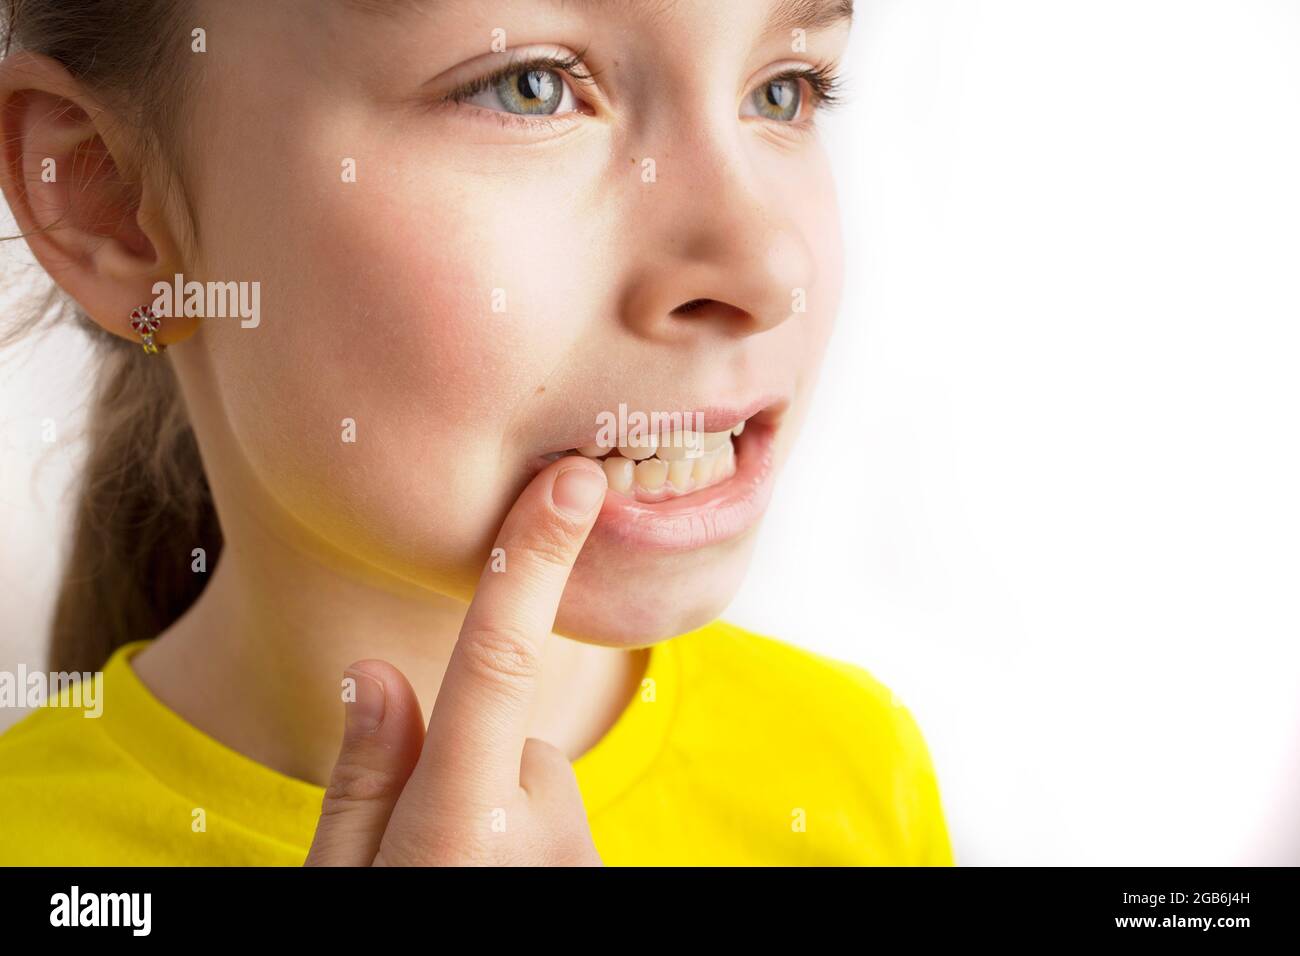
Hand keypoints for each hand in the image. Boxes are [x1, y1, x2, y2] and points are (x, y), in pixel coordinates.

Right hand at [304, 458, 609, 865]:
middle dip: (472, 770)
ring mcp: (582, 868)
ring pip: (540, 790)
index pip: (496, 664)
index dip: (531, 564)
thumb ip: (361, 784)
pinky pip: (564, 833)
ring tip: (459, 880)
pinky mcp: (606, 885)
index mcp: (456, 828)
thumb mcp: (336, 885)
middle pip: (515, 744)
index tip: (573, 484)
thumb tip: (379, 675)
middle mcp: (538, 840)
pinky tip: (494, 886)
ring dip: (503, 820)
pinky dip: (530, 851)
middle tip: (425, 854)